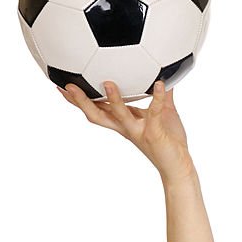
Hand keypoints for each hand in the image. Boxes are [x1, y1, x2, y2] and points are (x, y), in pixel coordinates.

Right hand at [58, 80, 194, 181]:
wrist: (178, 165)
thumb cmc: (169, 140)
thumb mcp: (163, 113)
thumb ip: (162, 96)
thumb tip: (163, 77)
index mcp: (124, 123)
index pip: (97, 109)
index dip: (79, 100)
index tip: (63, 87)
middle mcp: (126, 127)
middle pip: (97, 114)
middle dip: (81, 102)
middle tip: (68, 87)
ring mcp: (138, 131)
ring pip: (120, 115)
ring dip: (113, 100)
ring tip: (108, 83)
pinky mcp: (154, 133)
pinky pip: (154, 112)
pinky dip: (157, 97)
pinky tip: (160, 84)